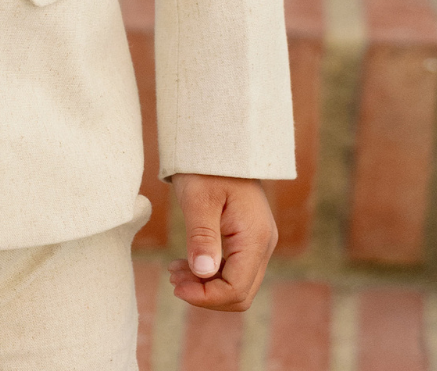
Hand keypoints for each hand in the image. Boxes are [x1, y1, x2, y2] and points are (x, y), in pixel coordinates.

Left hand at [168, 174, 276, 312]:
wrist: (218, 141)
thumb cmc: (206, 165)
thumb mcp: (198, 199)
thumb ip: (202, 237)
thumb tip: (203, 274)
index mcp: (255, 237)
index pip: (236, 288)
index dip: (206, 296)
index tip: (176, 287)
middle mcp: (263, 244)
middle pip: (240, 292)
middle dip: (206, 294)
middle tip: (173, 279)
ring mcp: (258, 242)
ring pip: (237, 284)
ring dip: (207, 285)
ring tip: (175, 272)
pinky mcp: (249, 238)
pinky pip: (234, 269)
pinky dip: (211, 272)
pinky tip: (186, 264)